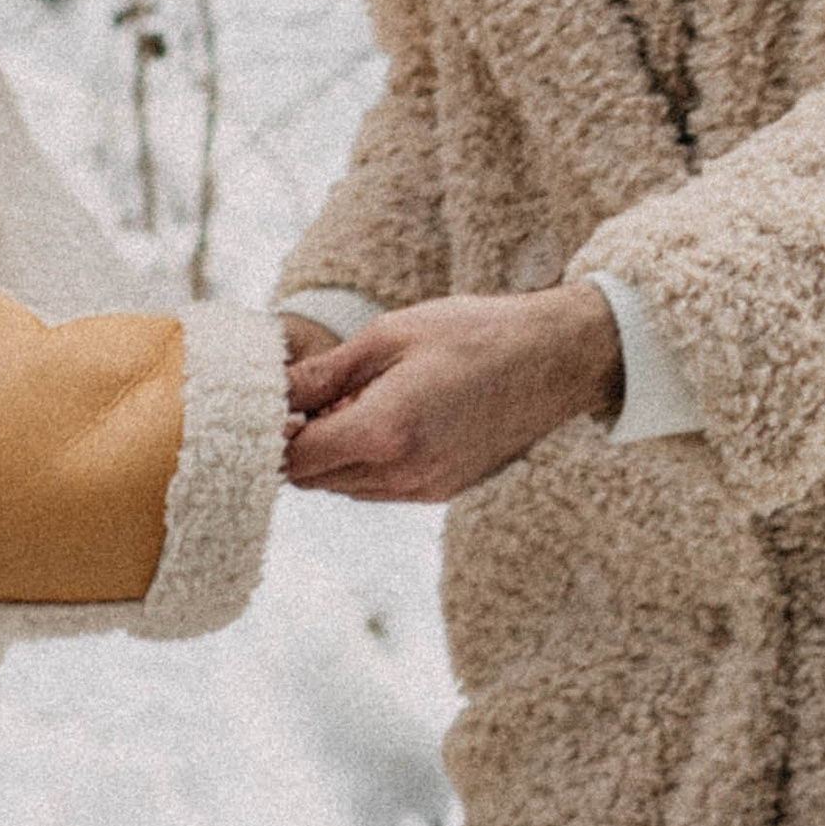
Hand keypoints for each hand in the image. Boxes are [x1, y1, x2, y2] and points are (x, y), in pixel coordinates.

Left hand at [281, 285, 623, 503]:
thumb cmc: (471, 335)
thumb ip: (324, 374)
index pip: (295, 460)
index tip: (272, 401)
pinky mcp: (440, 490)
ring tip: (352, 398)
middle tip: (308, 393)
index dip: (273, 433)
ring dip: (334, 452)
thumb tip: (274, 391)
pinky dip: (365, 459)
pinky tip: (382, 415)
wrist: (551, 359)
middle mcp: (401, 475)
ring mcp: (424, 489)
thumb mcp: (387, 337)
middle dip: (301, 443)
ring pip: (346, 487)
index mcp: (382, 433)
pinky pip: (379, 487)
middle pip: (315, 480)